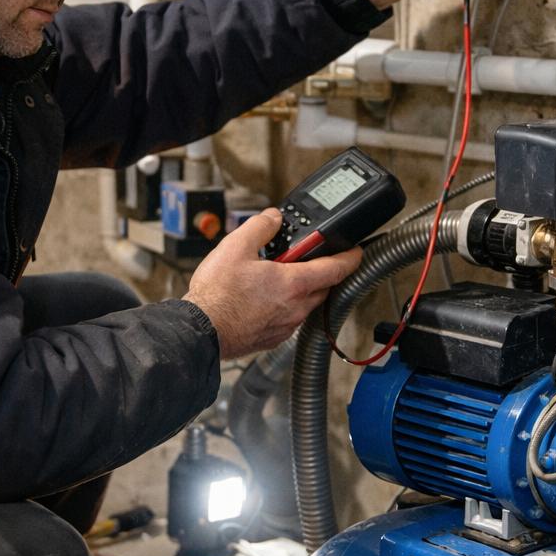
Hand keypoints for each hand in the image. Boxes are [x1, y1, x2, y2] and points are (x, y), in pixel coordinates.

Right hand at [184, 209, 362, 359]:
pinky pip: (289, 318)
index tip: (356, 251)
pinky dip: (285, 306)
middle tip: (305, 258)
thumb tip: (273, 218)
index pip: (336, 269)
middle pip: (323, 287)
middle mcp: (296, 308)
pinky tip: (264, 299)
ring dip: (301, 290)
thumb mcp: (235, 247)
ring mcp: (286, 325)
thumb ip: (260, 227)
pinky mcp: (273, 338)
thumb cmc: (216, 296)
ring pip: (305, 304)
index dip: (350, 257)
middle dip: (320, 271)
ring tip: (278, 277)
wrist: (200, 332)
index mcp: (294, 284)